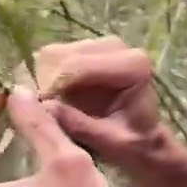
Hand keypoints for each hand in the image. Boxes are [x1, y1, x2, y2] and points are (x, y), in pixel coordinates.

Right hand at [25, 36, 168, 171]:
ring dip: (46, 82)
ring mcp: (99, 45)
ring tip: (58, 108)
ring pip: (51, 55)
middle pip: (59, 56)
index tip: (44, 114)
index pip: (76, 66)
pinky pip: (50, 59)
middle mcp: (117, 47)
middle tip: (50, 113)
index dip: (53, 89)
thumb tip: (45, 107)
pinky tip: (60, 99)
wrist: (141, 135)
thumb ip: (80, 125)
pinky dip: (47, 79)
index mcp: (132, 65)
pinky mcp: (84, 48)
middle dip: (48, 85)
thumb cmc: (131, 141)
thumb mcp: (110, 142)